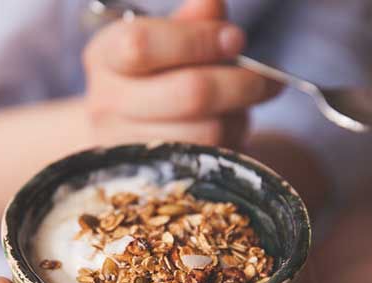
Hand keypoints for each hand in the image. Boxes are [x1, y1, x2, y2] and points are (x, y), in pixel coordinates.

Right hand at [83, 0, 280, 146]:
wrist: (122, 129)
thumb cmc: (152, 76)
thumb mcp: (165, 41)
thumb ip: (191, 22)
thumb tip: (211, 3)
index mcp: (105, 56)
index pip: (141, 44)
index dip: (196, 41)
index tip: (236, 40)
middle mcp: (105, 102)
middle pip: (188, 93)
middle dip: (240, 84)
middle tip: (266, 81)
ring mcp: (123, 145)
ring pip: (206, 132)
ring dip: (237, 117)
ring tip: (239, 107)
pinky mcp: (150, 178)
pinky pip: (207, 159)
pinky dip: (228, 142)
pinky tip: (226, 129)